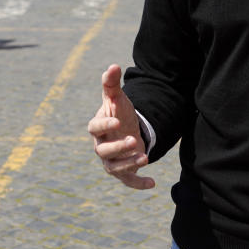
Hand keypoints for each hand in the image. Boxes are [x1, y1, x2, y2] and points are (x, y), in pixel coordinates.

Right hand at [87, 64, 154, 189]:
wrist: (126, 131)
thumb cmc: (119, 113)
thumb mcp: (117, 97)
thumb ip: (112, 83)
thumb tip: (113, 66)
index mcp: (97, 128)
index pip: (95, 127)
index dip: (104, 124)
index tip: (117, 120)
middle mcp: (101, 146)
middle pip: (104, 150)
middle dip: (118, 147)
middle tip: (133, 140)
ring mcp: (110, 161)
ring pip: (114, 167)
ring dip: (129, 164)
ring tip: (145, 157)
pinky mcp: (122, 172)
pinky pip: (128, 180)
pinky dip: (139, 183)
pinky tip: (153, 183)